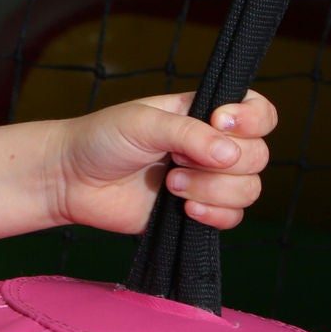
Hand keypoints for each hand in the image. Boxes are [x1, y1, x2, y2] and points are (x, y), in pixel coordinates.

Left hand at [51, 90, 277, 234]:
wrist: (71, 180)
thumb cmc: (102, 139)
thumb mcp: (143, 122)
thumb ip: (188, 133)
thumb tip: (230, 155)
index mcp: (205, 114)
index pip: (260, 113)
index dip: (253, 120)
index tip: (220, 121)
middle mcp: (213, 146)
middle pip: (258, 156)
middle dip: (221, 163)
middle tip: (174, 160)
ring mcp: (206, 180)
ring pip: (249, 189)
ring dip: (213, 190)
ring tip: (169, 185)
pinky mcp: (196, 211)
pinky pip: (233, 218)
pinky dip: (215, 215)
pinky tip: (185, 210)